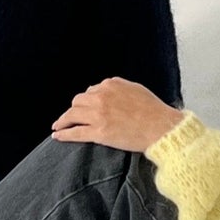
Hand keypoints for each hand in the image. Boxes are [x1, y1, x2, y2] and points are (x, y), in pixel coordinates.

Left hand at [52, 78, 185, 154]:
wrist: (162, 128)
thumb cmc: (154, 111)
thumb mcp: (136, 90)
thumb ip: (119, 89)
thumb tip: (108, 91)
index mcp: (111, 84)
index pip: (91, 91)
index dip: (88, 101)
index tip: (86, 107)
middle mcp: (101, 96)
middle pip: (78, 101)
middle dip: (75, 109)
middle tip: (72, 117)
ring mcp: (98, 115)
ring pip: (72, 115)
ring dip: (64, 120)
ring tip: (58, 126)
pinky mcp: (98, 132)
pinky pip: (75, 132)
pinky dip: (64, 133)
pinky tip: (57, 135)